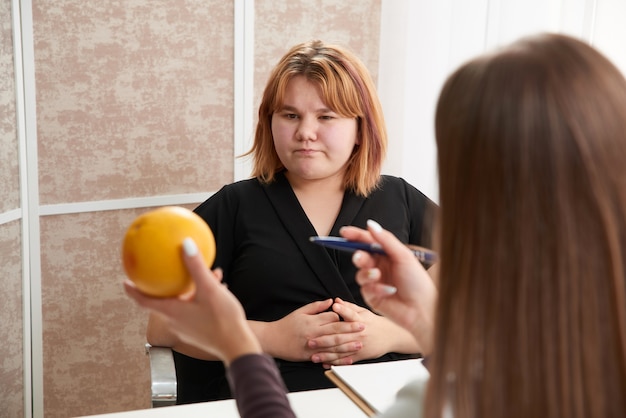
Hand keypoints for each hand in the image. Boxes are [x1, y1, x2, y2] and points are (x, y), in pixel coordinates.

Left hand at [124, 237, 260, 365]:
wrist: (237, 346)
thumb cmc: (222, 319)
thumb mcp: (209, 289)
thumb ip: (196, 267)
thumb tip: (186, 244)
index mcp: (173, 312)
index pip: (145, 301)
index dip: (133, 291)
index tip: (125, 281)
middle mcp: (176, 322)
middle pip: (164, 301)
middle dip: (166, 286)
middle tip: (163, 273)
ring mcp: (187, 329)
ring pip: (183, 304)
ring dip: (190, 289)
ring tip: (206, 275)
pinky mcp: (199, 332)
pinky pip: (194, 310)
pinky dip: (200, 297)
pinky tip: (218, 287)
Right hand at [259, 299, 364, 361]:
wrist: (272, 340)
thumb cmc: (287, 324)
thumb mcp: (300, 311)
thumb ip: (316, 306)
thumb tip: (331, 300)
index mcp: (312, 321)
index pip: (332, 317)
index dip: (343, 316)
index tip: (352, 316)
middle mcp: (313, 333)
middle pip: (335, 330)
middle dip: (350, 329)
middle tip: (364, 327)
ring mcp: (312, 345)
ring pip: (333, 345)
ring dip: (348, 345)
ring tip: (359, 344)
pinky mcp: (310, 356)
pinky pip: (326, 357)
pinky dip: (338, 358)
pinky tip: (347, 359)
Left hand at [307, 297, 418, 366]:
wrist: (390, 335)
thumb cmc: (374, 322)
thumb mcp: (364, 312)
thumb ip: (349, 307)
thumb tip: (336, 300)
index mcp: (361, 320)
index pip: (351, 315)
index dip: (343, 310)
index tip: (333, 306)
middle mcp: (359, 333)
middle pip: (341, 337)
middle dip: (324, 339)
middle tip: (310, 341)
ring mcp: (360, 345)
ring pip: (341, 351)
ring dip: (326, 355)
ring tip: (314, 356)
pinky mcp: (361, 355)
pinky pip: (346, 360)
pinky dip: (335, 363)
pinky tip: (325, 364)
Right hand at [339, 219, 436, 354]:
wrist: (422, 309)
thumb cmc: (418, 282)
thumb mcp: (403, 256)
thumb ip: (385, 240)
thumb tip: (371, 224)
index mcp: (388, 255)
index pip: (368, 242)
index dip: (355, 236)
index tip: (344, 233)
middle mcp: (381, 267)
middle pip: (361, 256)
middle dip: (359, 256)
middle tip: (361, 258)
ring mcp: (376, 282)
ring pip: (359, 273)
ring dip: (367, 274)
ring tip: (378, 276)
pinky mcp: (372, 297)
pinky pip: (365, 289)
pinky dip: (375, 288)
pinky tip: (388, 291)